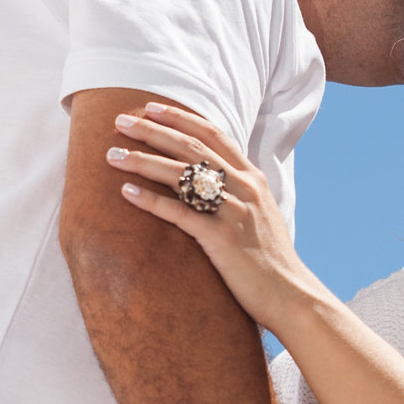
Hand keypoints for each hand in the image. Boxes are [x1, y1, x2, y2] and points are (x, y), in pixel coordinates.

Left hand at [108, 103, 330, 336]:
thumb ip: (239, 191)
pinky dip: (150, 200)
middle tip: (120, 120)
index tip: (152, 108)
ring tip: (112, 155)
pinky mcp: (221, 238)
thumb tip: (212, 179)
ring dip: (141, 160)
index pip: (213, 134)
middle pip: (190, 146)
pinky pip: (179, 212)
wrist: (291, 295)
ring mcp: (233, 211)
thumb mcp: (261, 212)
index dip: (180, 117)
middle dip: (152, 130)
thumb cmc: (271, 259)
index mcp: (253, 177)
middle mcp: (244, 186)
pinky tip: (127, 192)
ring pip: (180, 174)